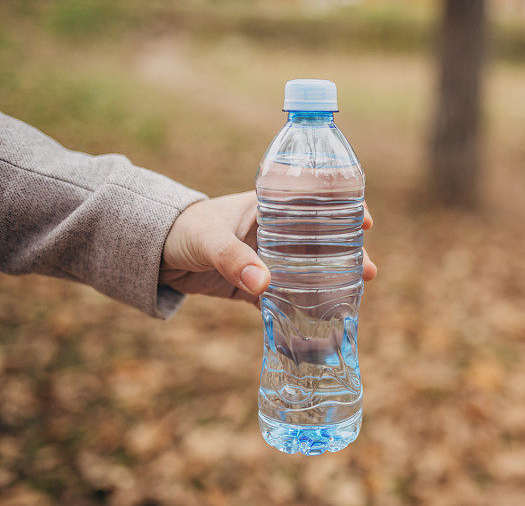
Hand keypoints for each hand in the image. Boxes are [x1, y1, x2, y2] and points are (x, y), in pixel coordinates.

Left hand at [159, 191, 376, 305]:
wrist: (152, 253)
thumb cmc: (182, 230)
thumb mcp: (208, 239)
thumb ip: (233, 259)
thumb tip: (265, 284)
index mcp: (269, 208)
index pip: (315, 202)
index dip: (344, 209)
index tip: (365, 222)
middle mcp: (275, 232)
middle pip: (320, 242)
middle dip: (347, 255)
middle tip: (369, 271)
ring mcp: (267, 260)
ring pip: (307, 271)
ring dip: (330, 284)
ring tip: (354, 298)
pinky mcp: (254, 285)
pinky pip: (283, 298)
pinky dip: (298, 311)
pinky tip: (318, 324)